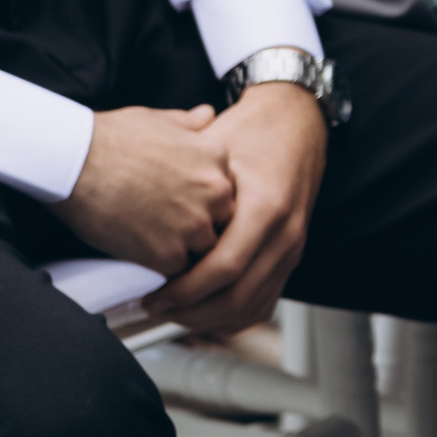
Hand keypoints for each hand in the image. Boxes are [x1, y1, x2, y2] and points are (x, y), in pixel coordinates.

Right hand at [51, 104, 235, 276]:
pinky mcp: (169, 253)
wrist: (75, 160)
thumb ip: (190, 122)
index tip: (186, 201)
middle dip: (203, 224)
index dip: (208, 198)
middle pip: (224, 219)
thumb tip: (207, 113)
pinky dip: (163, 266)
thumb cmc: (112, 137)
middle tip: (171, 224)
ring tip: (157, 242)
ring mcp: (195, 223)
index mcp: (218, 157)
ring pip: (205, 249)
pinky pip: (179, 270)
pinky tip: (144, 256)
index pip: (228, 188)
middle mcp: (216, 190)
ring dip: (186, 249)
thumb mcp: (160, 118)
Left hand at [147, 80, 327, 334]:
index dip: (184, 291)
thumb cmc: (254, 131)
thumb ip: (184, 192)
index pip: (224, 269)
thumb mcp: (213, 152)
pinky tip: (205, 310)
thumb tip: (139, 227)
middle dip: (191, 312)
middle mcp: (287, 231)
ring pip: (252, 307)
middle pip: (238, 297)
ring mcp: (294, 245)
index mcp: (268, 206)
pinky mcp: (293, 254)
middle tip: (158, 308)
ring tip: (176, 312)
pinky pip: (265, 301)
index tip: (153, 295)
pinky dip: (233, 315)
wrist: (297, 118)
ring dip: (210, 319)